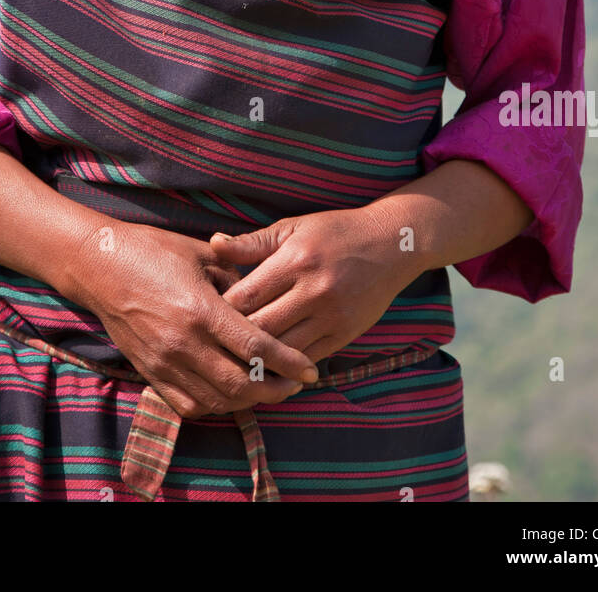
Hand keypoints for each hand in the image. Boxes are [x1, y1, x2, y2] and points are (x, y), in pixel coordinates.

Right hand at [70, 218, 318, 419]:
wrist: (99, 266)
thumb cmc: (152, 250)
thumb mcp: (200, 253)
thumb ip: (235, 276)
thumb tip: (264, 294)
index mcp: (200, 309)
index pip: (255, 346)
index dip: (288, 362)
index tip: (310, 370)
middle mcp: (183, 342)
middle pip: (241, 383)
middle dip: (275, 389)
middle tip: (295, 383)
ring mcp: (164, 362)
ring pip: (218, 400)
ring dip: (249, 401)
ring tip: (269, 389)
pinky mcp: (150, 372)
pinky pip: (189, 404)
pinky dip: (216, 405)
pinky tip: (232, 394)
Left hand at [209, 206, 425, 364]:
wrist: (392, 244)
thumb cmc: (334, 232)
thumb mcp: (293, 228)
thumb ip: (252, 242)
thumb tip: (213, 244)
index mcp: (296, 260)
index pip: (246, 296)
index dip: (221, 309)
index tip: (206, 314)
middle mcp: (314, 291)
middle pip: (261, 329)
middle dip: (234, 339)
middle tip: (212, 345)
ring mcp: (332, 316)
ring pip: (282, 351)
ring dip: (258, 360)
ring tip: (233, 361)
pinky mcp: (345, 334)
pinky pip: (307, 359)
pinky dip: (284, 367)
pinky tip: (266, 368)